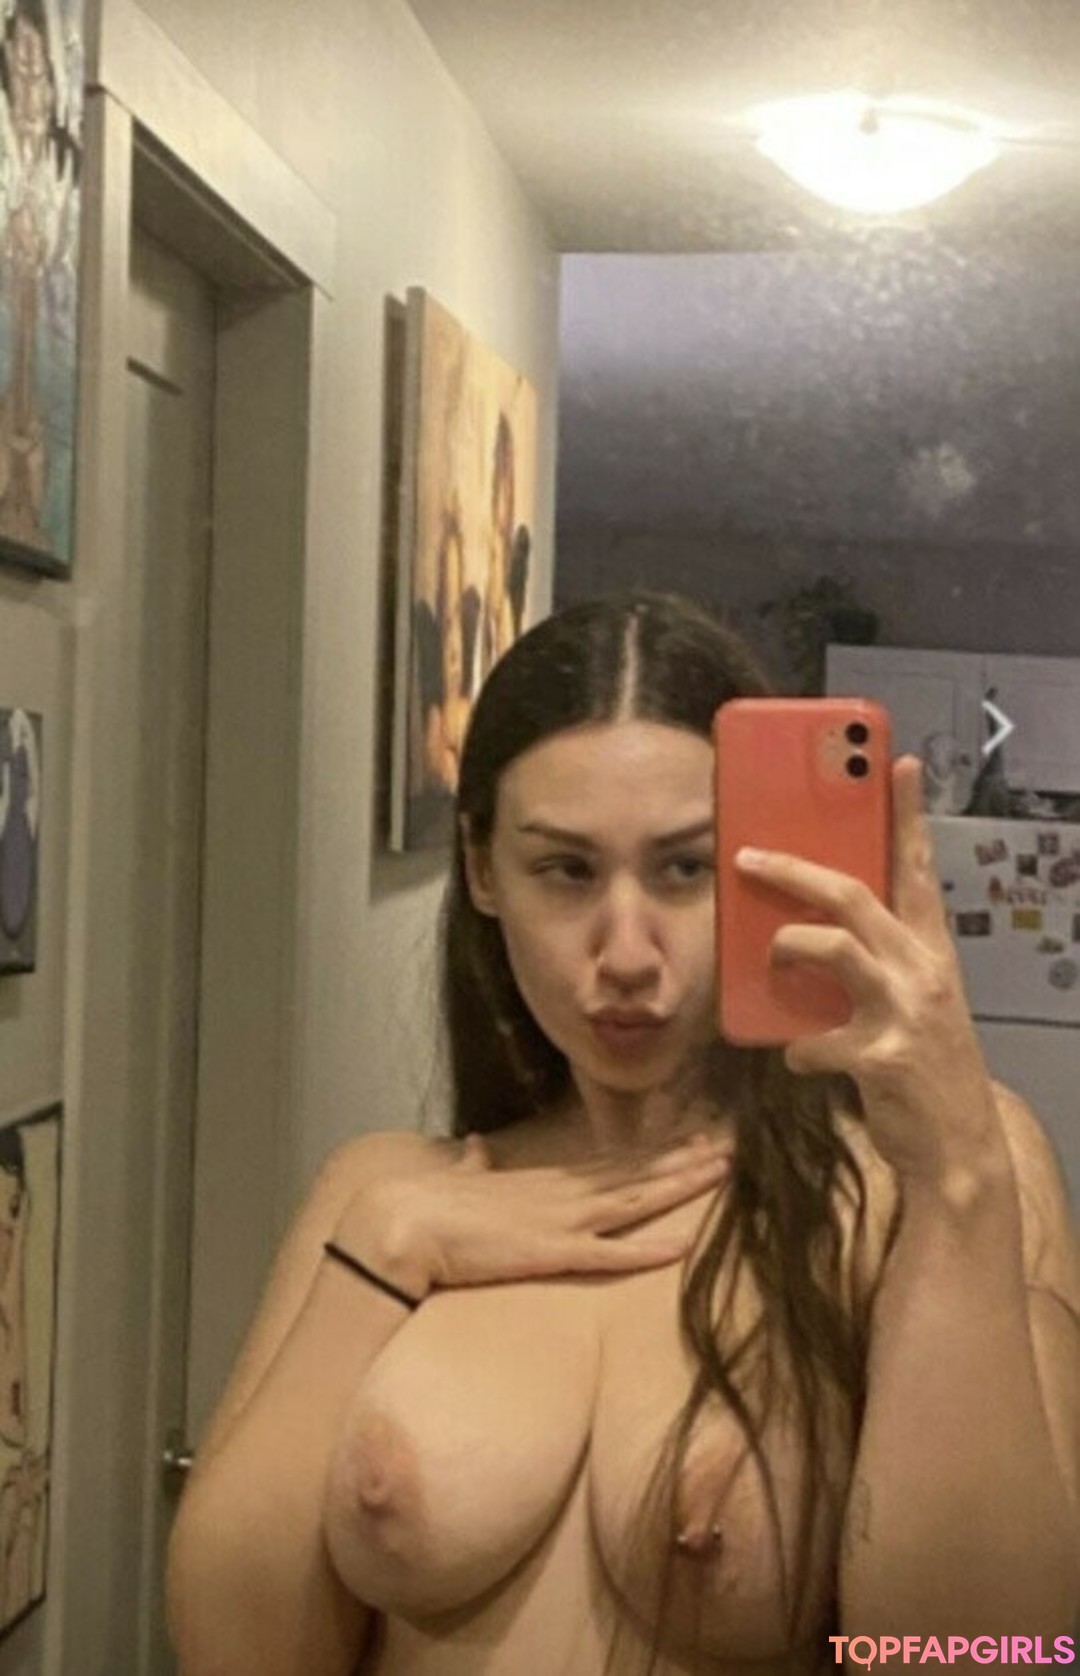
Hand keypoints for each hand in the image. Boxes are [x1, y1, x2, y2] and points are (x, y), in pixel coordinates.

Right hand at [333, 1131, 732, 1299]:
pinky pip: (611, 1254)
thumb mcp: (460, 1176)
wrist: (403, 1222)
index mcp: (545, 1180)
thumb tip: (473, 1146)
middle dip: (683, 1161)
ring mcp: (561, 1221)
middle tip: (728, 1146)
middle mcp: (563, 1193)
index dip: (653, 1152)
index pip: (610, 1162)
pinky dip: (650, 1250)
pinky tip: (685, 1245)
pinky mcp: (552, 1253)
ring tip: (722, 1172)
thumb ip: (473, 1162)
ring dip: (681, 1187)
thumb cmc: (427, 1202)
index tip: (686, 1139)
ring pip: (636, 1201)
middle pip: (636, 1174)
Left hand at [735, 755, 1004, 1186]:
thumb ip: (872, 963)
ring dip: (786, 949)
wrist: (959, 1150)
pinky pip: (814, 1041)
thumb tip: (800, 931)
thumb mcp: (909, 1002)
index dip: (906, 814)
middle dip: (793, 869)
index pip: (916, 868)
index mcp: (930, 949)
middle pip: (852, 895)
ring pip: (832, 949)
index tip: (896, 762)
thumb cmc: (923, 1066)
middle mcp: (923, 970)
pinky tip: (797, 1060)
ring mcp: (905, 1011)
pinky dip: (796, 1051)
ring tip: (770, 960)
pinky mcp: (882, 1057)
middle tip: (747, 855)